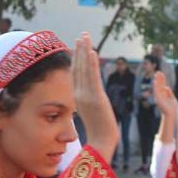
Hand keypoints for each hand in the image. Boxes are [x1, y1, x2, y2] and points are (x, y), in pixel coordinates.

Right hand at [71, 32, 117, 160]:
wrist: (101, 141)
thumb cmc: (99, 130)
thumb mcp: (92, 111)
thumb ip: (89, 100)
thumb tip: (91, 95)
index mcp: (77, 97)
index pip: (76, 73)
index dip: (77, 58)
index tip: (78, 45)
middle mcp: (79, 94)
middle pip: (78, 67)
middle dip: (80, 50)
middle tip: (82, 35)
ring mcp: (86, 95)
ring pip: (84, 69)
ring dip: (85, 51)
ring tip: (86, 37)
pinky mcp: (96, 98)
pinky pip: (93, 77)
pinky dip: (92, 64)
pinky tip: (93, 52)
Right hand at [153, 73, 176, 119]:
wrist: (172, 115)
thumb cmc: (172, 108)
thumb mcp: (172, 99)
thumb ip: (169, 93)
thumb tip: (167, 87)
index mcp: (164, 95)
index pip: (162, 85)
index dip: (162, 79)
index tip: (161, 73)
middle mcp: (160, 95)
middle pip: (159, 85)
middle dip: (159, 78)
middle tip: (158, 71)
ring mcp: (159, 97)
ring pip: (157, 87)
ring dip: (156, 80)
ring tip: (156, 74)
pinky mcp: (158, 99)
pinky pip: (156, 91)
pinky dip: (155, 86)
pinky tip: (155, 81)